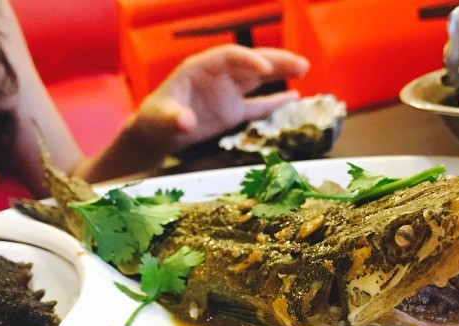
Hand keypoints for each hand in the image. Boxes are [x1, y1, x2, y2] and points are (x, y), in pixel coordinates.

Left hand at [132, 45, 309, 153]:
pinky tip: (296, 99)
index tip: (265, 70)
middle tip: (300, 65)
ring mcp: (228, 93)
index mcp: (200, 68)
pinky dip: (276, 103)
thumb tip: (186, 123)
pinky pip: (258, 105)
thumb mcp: (160, 119)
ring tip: (304, 70)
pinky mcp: (234, 112)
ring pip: (259, 79)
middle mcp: (218, 76)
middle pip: (251, 63)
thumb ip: (174, 119)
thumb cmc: (154, 121)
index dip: (248, 60)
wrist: (156, 135)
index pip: (229, 57)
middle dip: (276, 61)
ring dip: (281, 74)